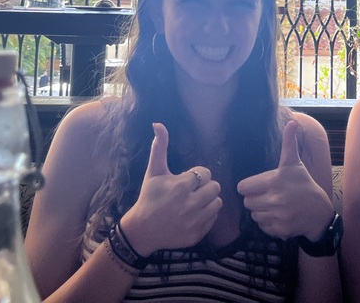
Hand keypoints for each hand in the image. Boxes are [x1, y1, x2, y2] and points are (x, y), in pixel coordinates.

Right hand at [119, 123, 222, 255]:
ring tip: (195, 201)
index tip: (187, 180)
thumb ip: (159, 147)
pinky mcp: (197, 234)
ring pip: (218, 203)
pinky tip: (193, 214)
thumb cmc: (149, 197)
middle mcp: (190, 204)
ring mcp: (194, 221)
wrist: (142, 230)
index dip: (198, 175)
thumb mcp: (154, 171)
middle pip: (215, 187)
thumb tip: (158, 124)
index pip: (205, 173)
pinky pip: (213, 219)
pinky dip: (206, 215)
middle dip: (205, 187)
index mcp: (181, 186)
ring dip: (208, 200)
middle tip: (193, 191)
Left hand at [237, 120, 334, 240]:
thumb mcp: (294, 163)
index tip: (259, 186)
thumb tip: (292, 121)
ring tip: (274, 206)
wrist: (319, 212)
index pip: (243, 187)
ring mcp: (277, 216)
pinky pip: (262, 227)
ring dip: (261, 211)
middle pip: (247, 202)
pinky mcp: (279, 230)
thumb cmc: (304, 184)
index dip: (249, 186)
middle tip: (267, 196)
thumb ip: (289, 143)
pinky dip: (268, 224)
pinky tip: (279, 216)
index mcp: (275, 180)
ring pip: (254, 215)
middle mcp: (275, 199)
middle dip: (254, 199)